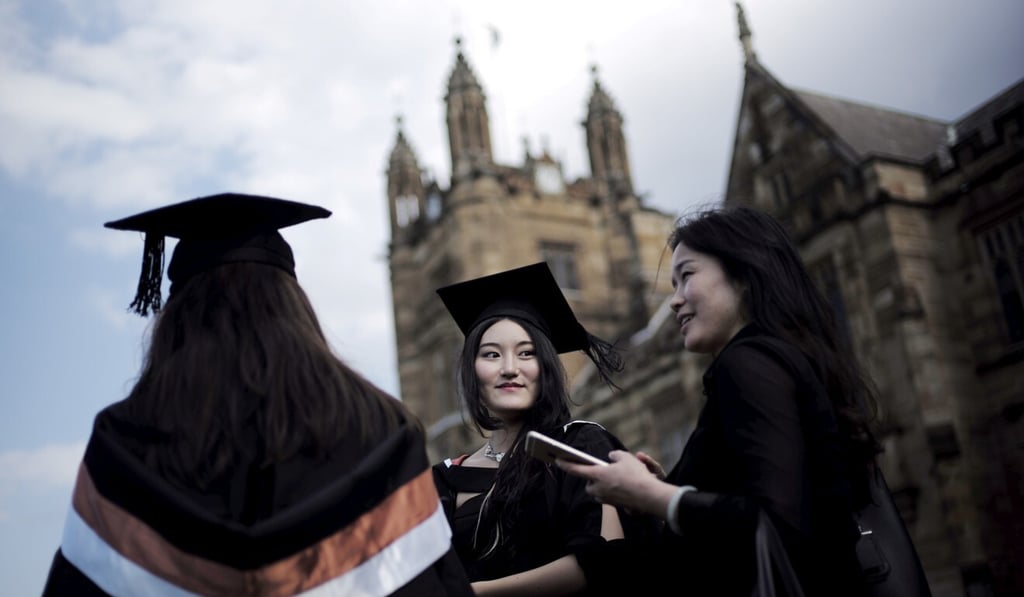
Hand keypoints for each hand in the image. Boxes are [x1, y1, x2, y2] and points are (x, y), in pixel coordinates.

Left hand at [557, 450, 673, 517]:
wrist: (648, 495)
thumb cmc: (635, 475)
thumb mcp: (625, 457)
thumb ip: (615, 455)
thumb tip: (611, 458)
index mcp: (597, 475)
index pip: (576, 469)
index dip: (565, 464)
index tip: (557, 460)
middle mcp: (598, 489)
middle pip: (589, 484)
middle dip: (593, 479)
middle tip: (603, 472)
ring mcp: (606, 498)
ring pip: (599, 491)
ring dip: (603, 485)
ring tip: (616, 478)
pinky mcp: (615, 505)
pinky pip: (609, 496)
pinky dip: (613, 491)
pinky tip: (624, 486)